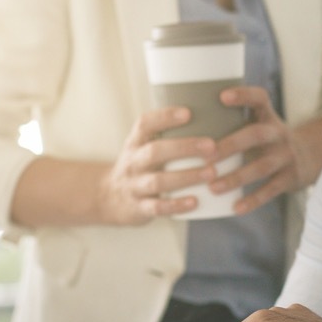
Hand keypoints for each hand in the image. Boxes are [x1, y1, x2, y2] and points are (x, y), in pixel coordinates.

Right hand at [97, 107, 218, 224]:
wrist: (110, 198)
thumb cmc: (140, 167)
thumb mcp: (143, 146)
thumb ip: (166, 134)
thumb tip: (208, 116)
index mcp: (135, 143)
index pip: (144, 124)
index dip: (165, 117)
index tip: (188, 113)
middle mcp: (133, 162)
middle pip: (155, 151)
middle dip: (184, 147)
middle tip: (212, 146)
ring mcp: (135, 186)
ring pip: (158, 181)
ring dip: (186, 176)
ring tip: (211, 172)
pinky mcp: (139, 208)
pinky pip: (157, 207)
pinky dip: (176, 205)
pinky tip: (195, 202)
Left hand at [208, 87, 321, 215]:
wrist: (309, 157)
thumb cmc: (267, 140)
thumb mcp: (259, 123)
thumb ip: (231, 122)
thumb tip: (183, 122)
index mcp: (267, 117)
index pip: (259, 98)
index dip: (243, 95)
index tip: (222, 96)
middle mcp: (278, 134)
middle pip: (256, 135)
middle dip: (231, 145)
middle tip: (206, 156)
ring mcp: (286, 156)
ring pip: (262, 167)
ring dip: (237, 177)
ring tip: (213, 187)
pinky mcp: (290, 178)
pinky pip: (271, 190)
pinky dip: (253, 200)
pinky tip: (235, 208)